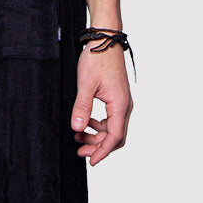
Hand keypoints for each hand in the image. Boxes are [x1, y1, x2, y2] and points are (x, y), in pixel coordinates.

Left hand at [70, 43, 132, 165]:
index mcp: (120, 104)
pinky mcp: (117, 97)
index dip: (103, 151)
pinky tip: (86, 123)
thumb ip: (82, 108)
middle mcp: (125, 105)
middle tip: (80, 151)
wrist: (105, 41)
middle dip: (98, 146)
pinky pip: (111, 119)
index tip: (91, 161)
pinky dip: (99, 125)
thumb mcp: (85, 84)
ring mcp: (122, 102)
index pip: (115, 136)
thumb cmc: (97, 59)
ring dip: (97, 136)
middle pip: (116, 136)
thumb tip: (77, 129)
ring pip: (113, 129)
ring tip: (78, 136)